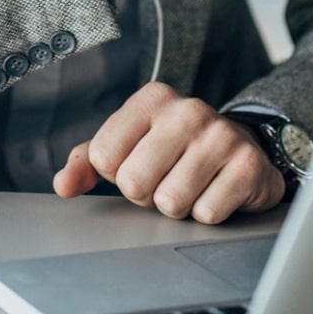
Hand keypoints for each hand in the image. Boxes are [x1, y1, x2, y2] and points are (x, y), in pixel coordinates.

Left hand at [53, 82, 288, 224]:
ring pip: (171, 202)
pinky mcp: (248, 166)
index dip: (117, 173)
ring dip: (177, 206)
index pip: (103, 156)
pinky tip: (216, 191)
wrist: (240, 150)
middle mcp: (187, 110)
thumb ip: (87, 163)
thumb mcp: (127, 146)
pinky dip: (207, 213)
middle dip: (146, 194)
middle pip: (134, 182)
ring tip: (191, 185)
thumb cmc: (173, 150)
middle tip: (165, 179)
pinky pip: (206, 214)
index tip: (138, 163)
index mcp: (151, 99)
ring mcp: (221, 136)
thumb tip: (64, 185)